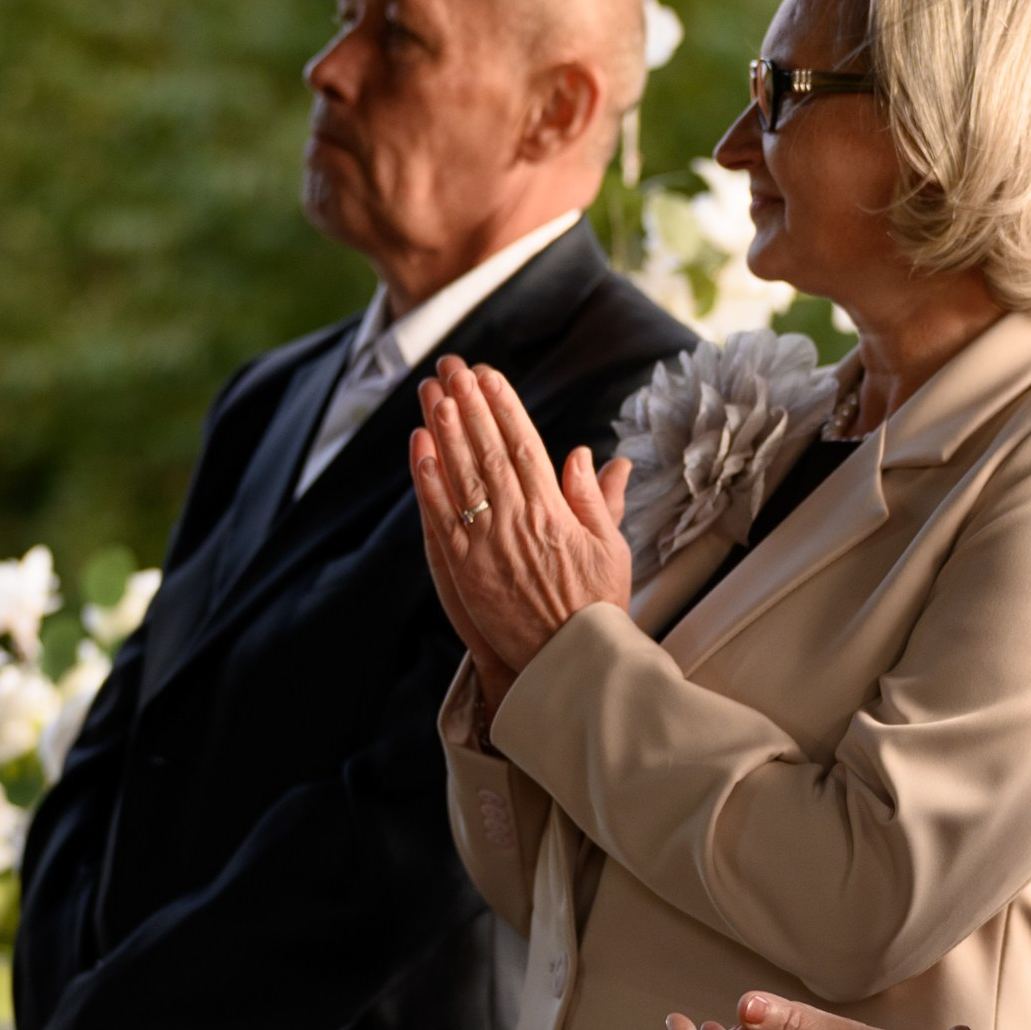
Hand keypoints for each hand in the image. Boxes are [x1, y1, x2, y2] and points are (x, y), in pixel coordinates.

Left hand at [410, 357, 631, 681]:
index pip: (525, 445)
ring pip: (462, 475)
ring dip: (443, 430)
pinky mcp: (465, 571)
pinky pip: (441, 517)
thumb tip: (590, 456)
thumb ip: (597, 500)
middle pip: (488, 449)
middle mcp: (518, 521)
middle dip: (468, 403)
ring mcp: (487, 545)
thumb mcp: (611, 548)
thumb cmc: (597, 608)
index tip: (489, 374)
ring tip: (432, 392)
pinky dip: (428, 481)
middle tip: (452, 366)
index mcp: (556, 512)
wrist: (571, 663)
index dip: (504, 406)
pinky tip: (419, 449)